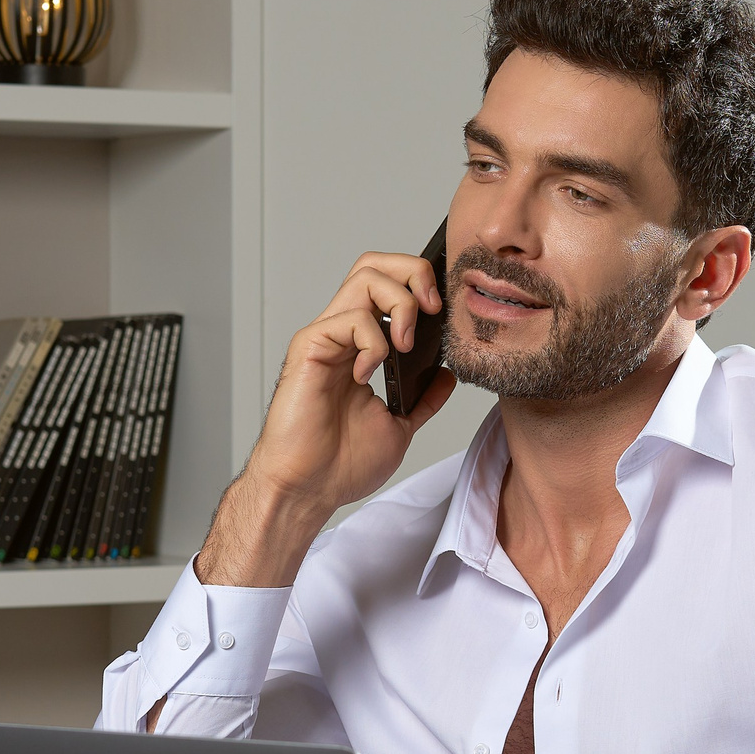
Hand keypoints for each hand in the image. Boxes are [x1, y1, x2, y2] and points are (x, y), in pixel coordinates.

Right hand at [196, 253, 455, 586]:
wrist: (308, 489)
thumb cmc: (339, 464)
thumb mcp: (399, 427)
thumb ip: (423, 399)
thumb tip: (446, 375)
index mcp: (361, 346)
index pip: (389, 284)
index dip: (420, 284)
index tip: (446, 313)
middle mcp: (342, 333)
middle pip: (375, 264)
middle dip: (413, 272)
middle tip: (433, 309)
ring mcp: (326, 338)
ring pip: (365, 277)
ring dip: (400, 304)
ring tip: (404, 345)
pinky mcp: (309, 348)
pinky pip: (349, 319)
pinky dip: (372, 342)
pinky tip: (367, 375)